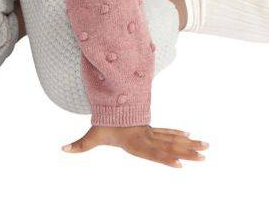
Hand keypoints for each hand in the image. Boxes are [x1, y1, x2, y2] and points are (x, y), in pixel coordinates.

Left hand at [62, 125, 207, 166]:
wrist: (109, 106)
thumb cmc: (102, 125)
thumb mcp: (91, 136)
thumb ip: (79, 145)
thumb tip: (63, 149)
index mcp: (135, 142)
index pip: (152, 152)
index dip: (165, 157)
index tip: (180, 164)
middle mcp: (146, 137)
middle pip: (168, 145)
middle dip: (187, 151)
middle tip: (204, 155)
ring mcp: (151, 133)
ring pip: (172, 139)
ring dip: (189, 143)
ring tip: (206, 147)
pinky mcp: (152, 130)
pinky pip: (168, 133)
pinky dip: (179, 135)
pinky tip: (191, 137)